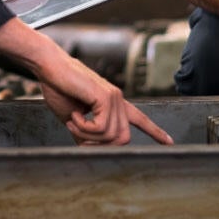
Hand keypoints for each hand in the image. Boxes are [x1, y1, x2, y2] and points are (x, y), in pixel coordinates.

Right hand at [35, 47, 173, 146]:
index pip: (139, 119)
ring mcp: (114, 97)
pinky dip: (84, 128)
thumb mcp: (74, 118)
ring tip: (72, 119)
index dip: (154, 132)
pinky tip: (74, 114)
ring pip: (112, 136)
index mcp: (113, 103)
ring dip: (86, 135)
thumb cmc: (59, 88)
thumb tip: (91, 150)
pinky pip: (102, 127)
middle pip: (123, 139)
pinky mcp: (106, 96)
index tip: (169, 142)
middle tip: (77, 133)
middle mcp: (118, 100)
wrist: (49, 67)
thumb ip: (87, 133)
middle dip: (99, 145)